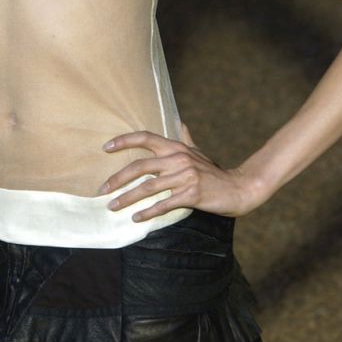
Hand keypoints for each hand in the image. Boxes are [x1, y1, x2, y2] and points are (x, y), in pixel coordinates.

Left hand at [98, 123, 258, 219]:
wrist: (238, 188)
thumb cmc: (214, 172)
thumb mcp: (198, 152)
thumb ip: (186, 138)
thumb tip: (180, 123)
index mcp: (176, 147)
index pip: (145, 138)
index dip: (124, 141)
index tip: (105, 148)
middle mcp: (178, 159)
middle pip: (140, 166)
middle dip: (118, 179)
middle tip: (103, 190)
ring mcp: (185, 176)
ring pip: (149, 187)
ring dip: (128, 198)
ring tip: (113, 207)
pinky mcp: (191, 194)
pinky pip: (164, 204)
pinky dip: (148, 212)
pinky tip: (137, 218)